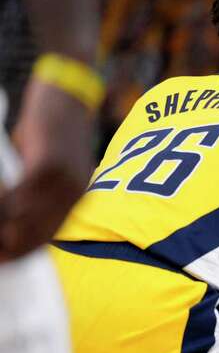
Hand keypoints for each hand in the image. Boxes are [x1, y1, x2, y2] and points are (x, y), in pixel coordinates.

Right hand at [0, 81, 93, 261]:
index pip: (48, 236)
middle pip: (37, 234)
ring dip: (2, 225)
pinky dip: (2, 202)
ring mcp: (64, 180)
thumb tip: (13, 216)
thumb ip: (33, 188)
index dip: (21, 251)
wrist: (69, 92)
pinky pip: (20, 195)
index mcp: (77, 196)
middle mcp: (75, 193)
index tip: (2, 260)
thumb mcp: (45, 162)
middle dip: (8, 246)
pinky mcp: (50, 164)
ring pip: (26, 217)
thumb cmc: (52, 127)